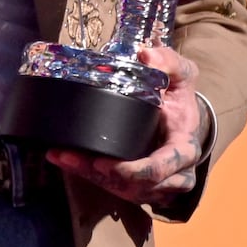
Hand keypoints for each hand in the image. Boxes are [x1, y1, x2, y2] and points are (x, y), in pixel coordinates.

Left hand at [48, 45, 205, 207]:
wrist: (184, 116)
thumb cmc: (179, 96)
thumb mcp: (181, 73)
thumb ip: (169, 61)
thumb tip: (147, 55)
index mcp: (184, 147)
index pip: (161, 168)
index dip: (132, 171)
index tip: (101, 161)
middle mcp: (175, 172)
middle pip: (136, 186)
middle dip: (100, 175)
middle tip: (69, 156)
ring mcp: (160, 184)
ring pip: (123, 191)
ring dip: (89, 176)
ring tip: (62, 156)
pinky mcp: (144, 187)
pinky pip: (116, 188)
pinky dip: (89, 175)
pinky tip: (65, 160)